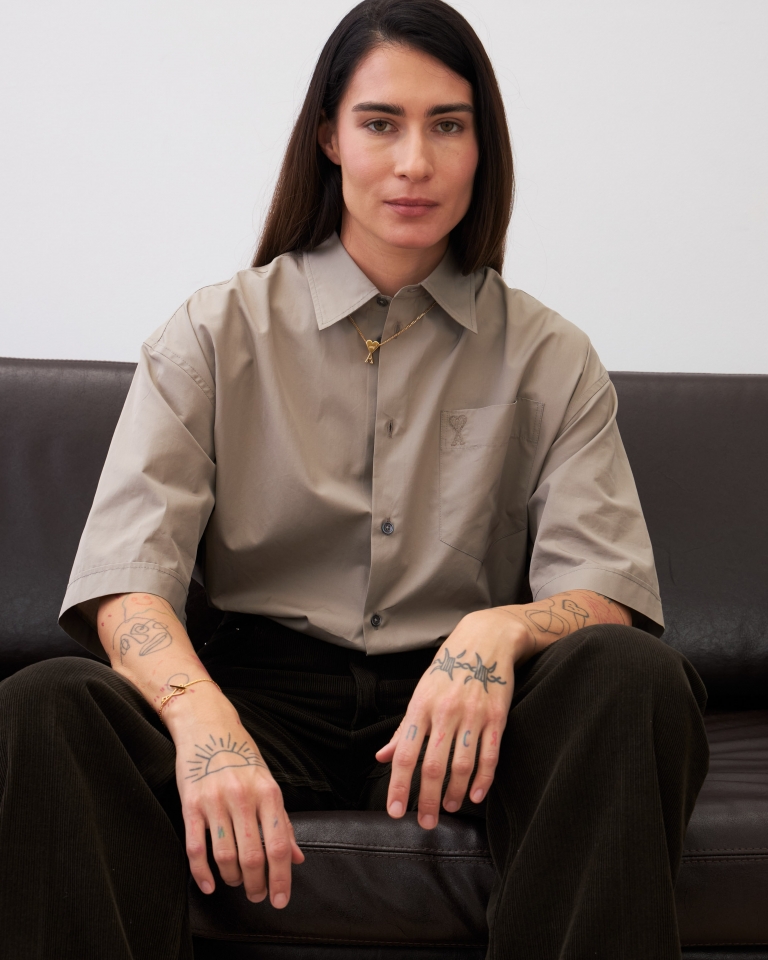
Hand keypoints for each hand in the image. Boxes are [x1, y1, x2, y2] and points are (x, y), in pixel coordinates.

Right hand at [165, 685, 303, 906]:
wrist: (207, 726)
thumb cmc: (242, 756)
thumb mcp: (268, 783)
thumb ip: (282, 822)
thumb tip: (298, 858)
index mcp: (269, 792)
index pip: (280, 845)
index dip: (282, 878)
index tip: (281, 900)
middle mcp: (244, 797)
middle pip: (254, 856)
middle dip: (256, 885)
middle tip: (256, 896)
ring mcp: (215, 801)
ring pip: (226, 856)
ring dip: (233, 879)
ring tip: (237, 883)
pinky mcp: (191, 804)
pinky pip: (196, 848)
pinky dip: (203, 873)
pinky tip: (209, 885)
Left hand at [375, 608, 529, 828]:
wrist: (485, 640)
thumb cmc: (447, 669)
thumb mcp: (420, 693)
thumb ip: (403, 729)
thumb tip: (382, 757)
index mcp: (420, 706)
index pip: (404, 753)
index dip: (398, 785)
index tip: (395, 811)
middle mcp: (444, 712)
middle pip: (432, 766)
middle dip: (426, 800)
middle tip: (424, 822)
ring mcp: (472, 715)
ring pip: (462, 765)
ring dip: (453, 793)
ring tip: (447, 808)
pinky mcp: (497, 717)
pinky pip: (489, 755)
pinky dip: (483, 780)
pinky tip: (475, 796)